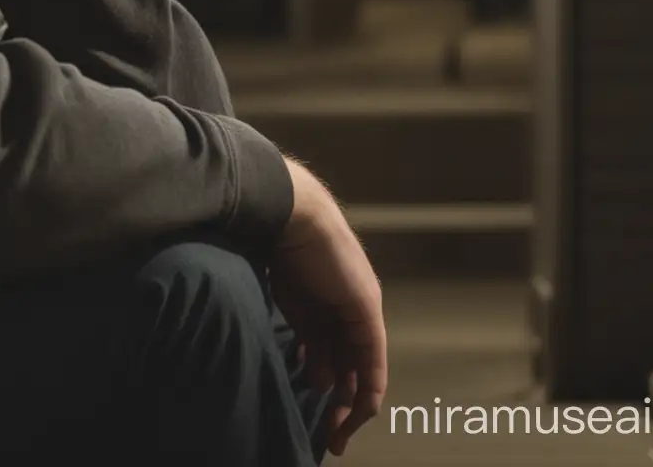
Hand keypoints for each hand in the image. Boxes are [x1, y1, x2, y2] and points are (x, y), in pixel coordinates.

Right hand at [269, 160, 387, 456]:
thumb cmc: (279, 247)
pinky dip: (368, 386)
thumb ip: (307, 335)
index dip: (334, 390)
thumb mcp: (292, 302)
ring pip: (365, 371)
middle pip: (355, 370)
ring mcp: (362, 310)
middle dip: (344, 407)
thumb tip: (319, 375)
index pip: (341, 357)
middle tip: (332, 439)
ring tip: (335, 431)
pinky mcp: (365, 309)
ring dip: (352, 405)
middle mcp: (354, 311)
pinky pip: (372, 359)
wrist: (289, 214)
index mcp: (334, 307)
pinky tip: (359, 409)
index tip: (320, 419)